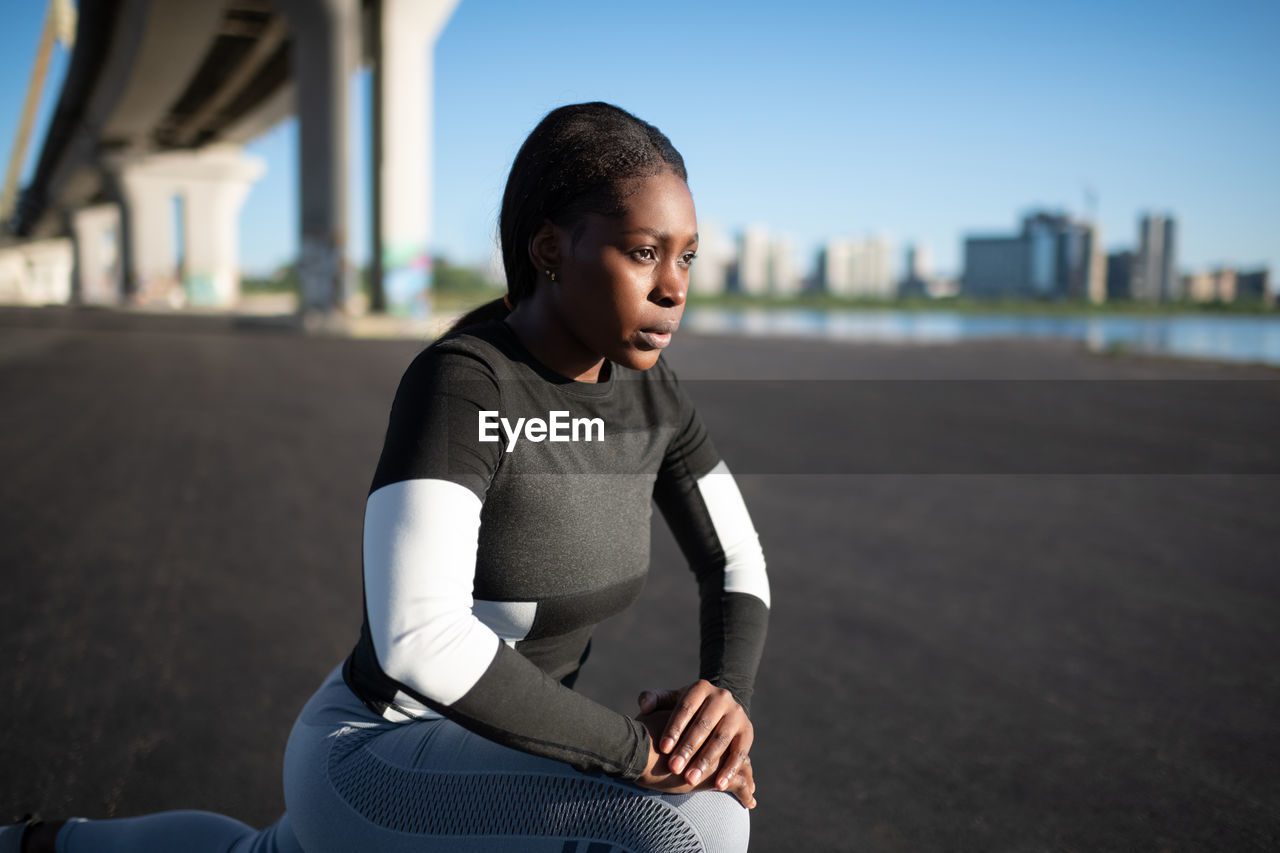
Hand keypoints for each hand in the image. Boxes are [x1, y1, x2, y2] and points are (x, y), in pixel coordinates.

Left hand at [636, 681, 754, 801]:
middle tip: (674, 768)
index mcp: (700, 688)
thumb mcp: (670, 701)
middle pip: (704, 724)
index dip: (674, 728)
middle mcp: (722, 697)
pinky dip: (730, 770)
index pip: (686, 707)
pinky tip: (718, 786)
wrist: (717, 711)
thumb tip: (645, 707)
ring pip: (721, 739)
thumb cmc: (686, 710)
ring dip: (706, 761)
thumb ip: (654, 700)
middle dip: (688, 748)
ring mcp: (737, 714)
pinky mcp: (747, 732)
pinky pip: (740, 753)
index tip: (663, 749)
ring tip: (691, 780)